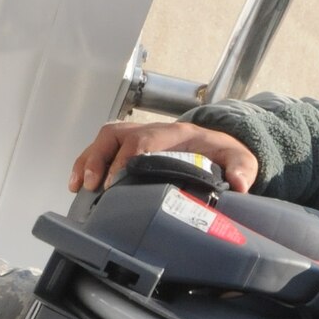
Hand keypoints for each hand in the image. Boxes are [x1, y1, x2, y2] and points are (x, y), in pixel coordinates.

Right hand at [69, 120, 258, 193]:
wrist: (218, 144)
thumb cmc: (223, 153)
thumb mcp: (239, 158)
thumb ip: (241, 168)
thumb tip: (239, 184)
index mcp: (176, 134)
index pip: (146, 139)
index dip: (129, 158)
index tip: (119, 180)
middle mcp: (152, 131)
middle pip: (116, 135)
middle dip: (101, 159)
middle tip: (95, 186)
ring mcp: (136, 136)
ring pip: (104, 139)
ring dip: (87, 161)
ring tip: (78, 187)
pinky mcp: (127, 147)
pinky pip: (99, 148)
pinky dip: (84, 163)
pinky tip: (76, 185)